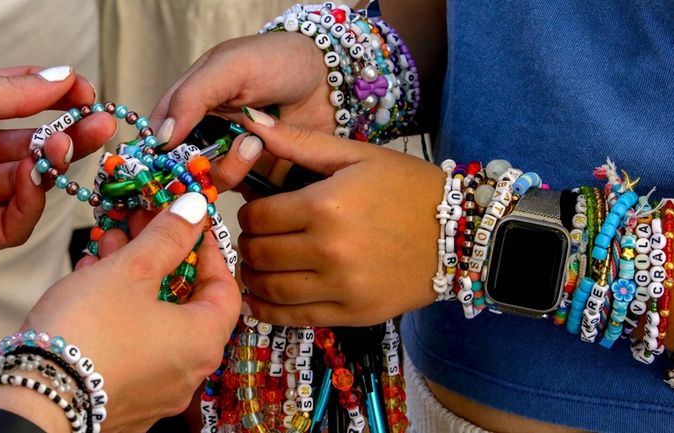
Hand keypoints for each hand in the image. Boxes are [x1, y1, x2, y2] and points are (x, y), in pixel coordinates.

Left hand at [0, 66, 115, 256]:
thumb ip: (11, 92)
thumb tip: (63, 77)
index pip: (24, 106)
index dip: (57, 100)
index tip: (86, 94)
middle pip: (35, 148)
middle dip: (69, 136)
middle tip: (100, 126)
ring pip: (28, 186)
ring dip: (49, 168)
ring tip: (56, 150)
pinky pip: (9, 225)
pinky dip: (28, 207)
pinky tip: (31, 183)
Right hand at [0, 193, 240, 431]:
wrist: (32, 401)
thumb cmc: (87, 335)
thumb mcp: (131, 270)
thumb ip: (168, 236)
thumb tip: (194, 209)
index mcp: (203, 341)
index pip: (226, 289)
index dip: (208, 252)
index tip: (189, 226)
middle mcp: (187, 371)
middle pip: (185, 302)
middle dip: (161, 257)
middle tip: (141, 225)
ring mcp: (155, 389)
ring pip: (154, 321)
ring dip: (135, 278)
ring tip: (108, 245)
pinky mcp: (123, 397)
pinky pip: (131, 344)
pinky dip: (118, 310)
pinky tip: (91, 281)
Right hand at [151, 32, 333, 189]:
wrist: (330, 77)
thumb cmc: (279, 60)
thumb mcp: (230, 67)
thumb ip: (192, 97)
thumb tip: (162, 138)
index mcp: (190, 104)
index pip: (160, 136)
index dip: (161, 154)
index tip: (171, 163)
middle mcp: (206, 133)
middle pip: (184, 167)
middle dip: (201, 166)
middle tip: (236, 144)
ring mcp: (232, 156)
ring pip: (212, 183)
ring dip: (231, 169)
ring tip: (257, 144)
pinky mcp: (258, 175)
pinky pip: (243, 193)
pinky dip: (252, 184)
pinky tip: (268, 161)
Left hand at [236, 112, 444, 325]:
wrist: (461, 233)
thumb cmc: (408, 188)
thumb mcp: (357, 155)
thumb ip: (299, 142)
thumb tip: (251, 120)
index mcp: (325, 205)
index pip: (258, 217)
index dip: (248, 213)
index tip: (255, 212)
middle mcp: (329, 250)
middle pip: (259, 253)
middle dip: (247, 244)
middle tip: (255, 238)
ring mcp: (342, 287)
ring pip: (270, 289)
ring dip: (252, 277)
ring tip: (256, 266)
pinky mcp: (353, 313)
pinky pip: (295, 317)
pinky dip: (268, 310)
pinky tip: (262, 299)